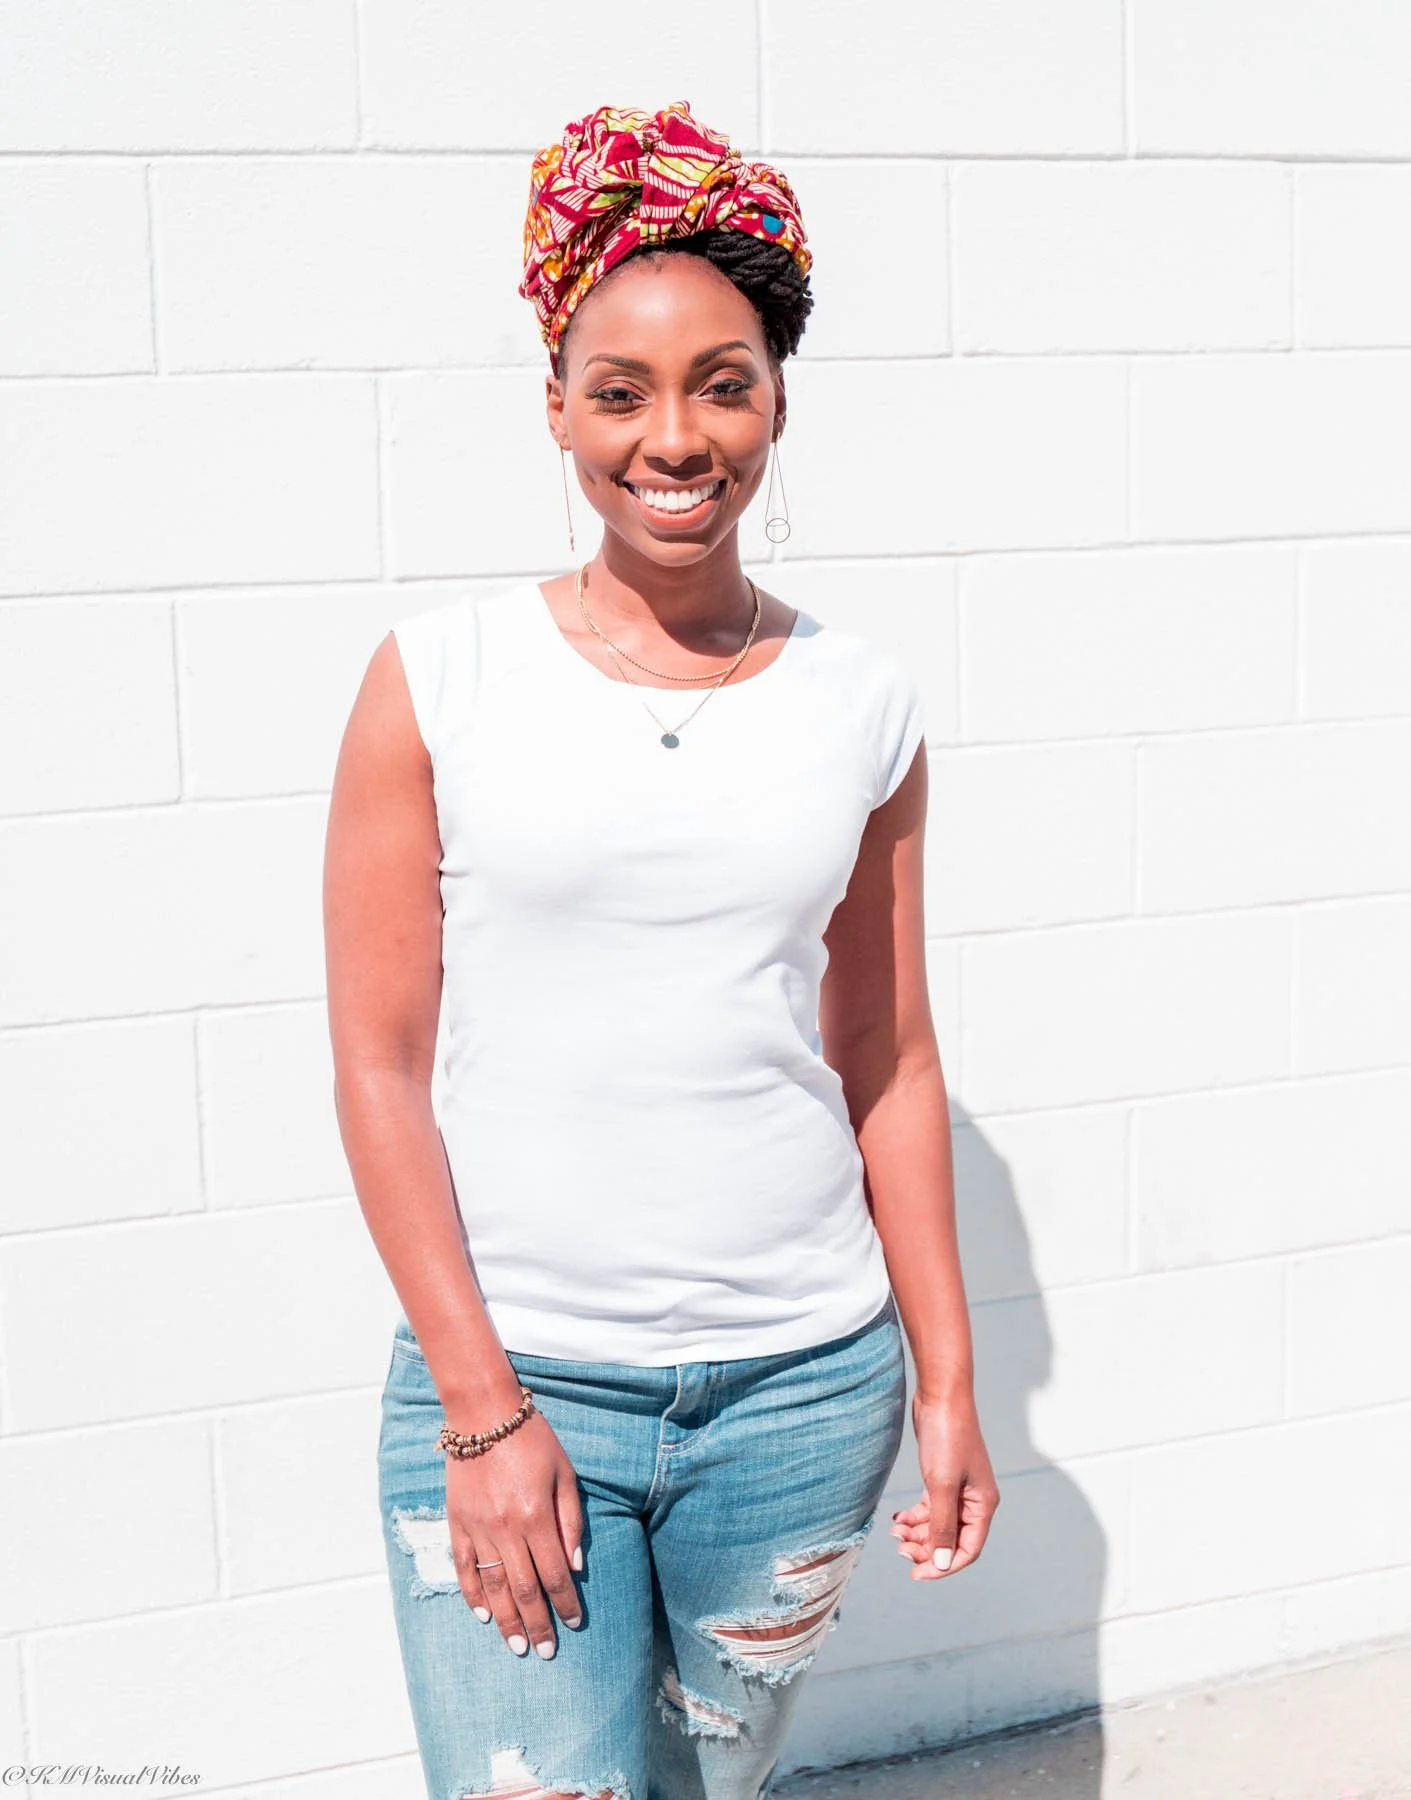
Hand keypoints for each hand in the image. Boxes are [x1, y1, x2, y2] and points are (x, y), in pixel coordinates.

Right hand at [447, 1408, 584, 1657]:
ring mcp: (477, 1528)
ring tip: (517, 1645)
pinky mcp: (456, 1522)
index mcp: (536, 1516)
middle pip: (524, 1590)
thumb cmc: (532, 1439)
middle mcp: (505, 1529)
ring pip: (492, 1586)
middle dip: (538, 1624)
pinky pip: (464, 1568)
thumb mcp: (564, 1474)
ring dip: (506, 1620)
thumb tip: (575, 1566)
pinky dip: (472, 1595)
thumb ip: (571, 1521)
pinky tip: (483, 1615)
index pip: (554, 1575)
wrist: (483, 1412)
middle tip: (547, 1651)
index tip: (575, 1624)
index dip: (566, 1605)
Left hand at [890, 1390, 999, 1579]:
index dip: (943, 1566)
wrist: (940, 1396)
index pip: (967, 1550)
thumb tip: (943, 1564)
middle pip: (952, 1540)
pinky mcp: (942, 1477)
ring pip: (938, 1525)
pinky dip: (915, 1516)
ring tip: (895, 1532)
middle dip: (927, 1550)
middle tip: (900, 1550)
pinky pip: (930, 1508)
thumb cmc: (946, 1437)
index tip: (916, 1573)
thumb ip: (942, 1526)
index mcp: (983, 1505)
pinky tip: (898, 1518)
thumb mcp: (941, 1485)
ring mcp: (958, 1489)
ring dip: (917, 1533)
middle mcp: (974, 1500)